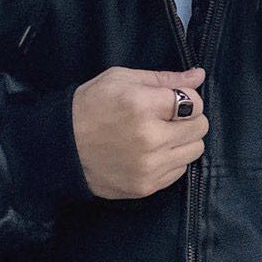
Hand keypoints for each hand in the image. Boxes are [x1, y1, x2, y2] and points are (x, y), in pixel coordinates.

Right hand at [71, 66, 208, 198]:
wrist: (61, 148)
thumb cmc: (90, 106)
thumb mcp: (121, 79)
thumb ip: (163, 78)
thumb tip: (199, 75)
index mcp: (142, 105)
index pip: (195, 103)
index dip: (186, 98)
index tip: (171, 101)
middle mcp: (149, 138)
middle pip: (200, 127)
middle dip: (188, 119)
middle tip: (167, 118)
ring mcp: (149, 166)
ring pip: (195, 150)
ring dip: (183, 140)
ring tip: (160, 135)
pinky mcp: (146, 186)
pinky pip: (180, 171)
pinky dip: (171, 160)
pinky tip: (151, 152)